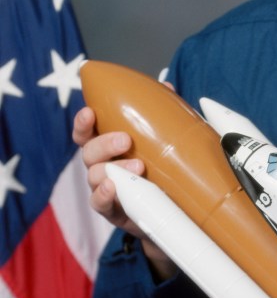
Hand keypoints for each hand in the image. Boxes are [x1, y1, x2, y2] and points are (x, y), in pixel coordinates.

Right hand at [73, 106, 176, 279]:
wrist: (171, 211)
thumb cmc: (161, 169)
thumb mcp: (162, 141)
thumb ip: (160, 115)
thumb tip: (167, 86)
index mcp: (108, 147)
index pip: (87, 132)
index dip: (83, 122)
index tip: (90, 112)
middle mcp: (101, 166)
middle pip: (89, 152)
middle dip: (105, 144)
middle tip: (126, 140)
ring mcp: (104, 189)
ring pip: (95, 176)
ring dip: (114, 169)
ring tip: (139, 167)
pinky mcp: (112, 211)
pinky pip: (99, 203)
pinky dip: (104, 195)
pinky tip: (113, 188)